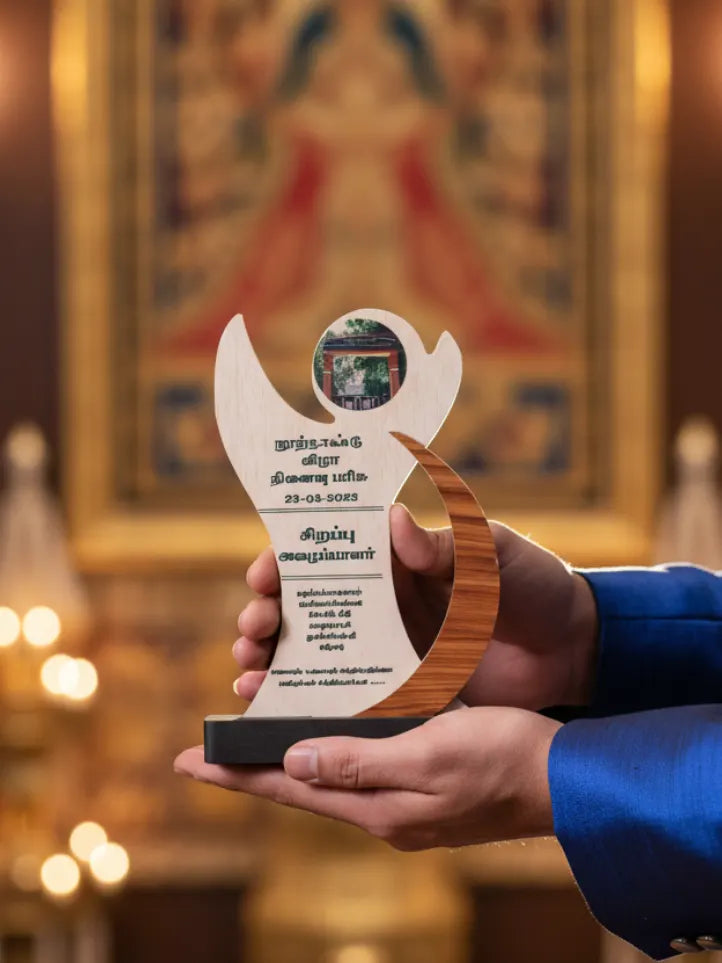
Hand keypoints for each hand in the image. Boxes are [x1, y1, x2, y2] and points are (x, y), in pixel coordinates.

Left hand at [174, 707, 560, 849]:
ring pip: (329, 775)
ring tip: (256, 737)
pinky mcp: (422, 781)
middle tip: (210, 752)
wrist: (562, 776)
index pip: (290, 789)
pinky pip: (360, 765)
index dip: (238, 775)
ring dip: (290, 757)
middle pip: (302, 786)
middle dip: (254, 769)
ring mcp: (403, 798)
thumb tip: (294, 762)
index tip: (189, 763)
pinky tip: (326, 732)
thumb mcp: (430, 755)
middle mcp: (383, 808)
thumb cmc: (503, 759)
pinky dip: (331, 749)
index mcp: (378, 807)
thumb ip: (360, 763)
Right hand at [233, 504, 597, 710]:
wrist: (573, 649)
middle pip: (306, 606)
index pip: (327, 554)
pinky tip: (272, 705)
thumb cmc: (535, 585)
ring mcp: (388, 650)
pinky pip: (343, 694)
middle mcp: (382, 604)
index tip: (263, 575)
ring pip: (314, 652)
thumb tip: (392, 520)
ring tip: (248, 671)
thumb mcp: (492, 551)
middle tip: (253, 629)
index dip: (286, 562)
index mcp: (397, 561)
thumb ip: (445, 543)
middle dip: (267, 615)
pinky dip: (303, 699)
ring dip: (271, 659)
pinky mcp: (401, 692)